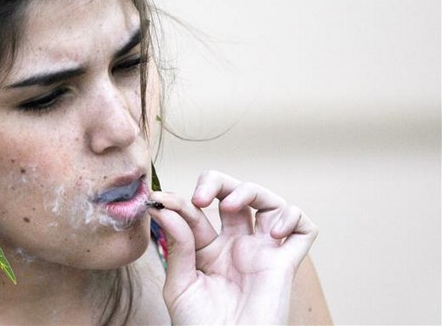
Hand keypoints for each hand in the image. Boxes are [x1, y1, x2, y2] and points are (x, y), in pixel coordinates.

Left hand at [147, 171, 317, 324]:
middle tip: (201, 197)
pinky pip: (305, 229)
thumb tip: (164, 207)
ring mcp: (262, 252)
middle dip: (218, 182)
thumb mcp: (180, 284)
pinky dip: (293, 217)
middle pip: (235, 193)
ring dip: (251, 190)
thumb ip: (177, 245)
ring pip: (270, 201)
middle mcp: (236, 245)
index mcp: (207, 248)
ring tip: (232, 205)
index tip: (160, 202)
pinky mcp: (285, 264)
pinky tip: (272, 230)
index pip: (196, 210)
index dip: (179, 200)